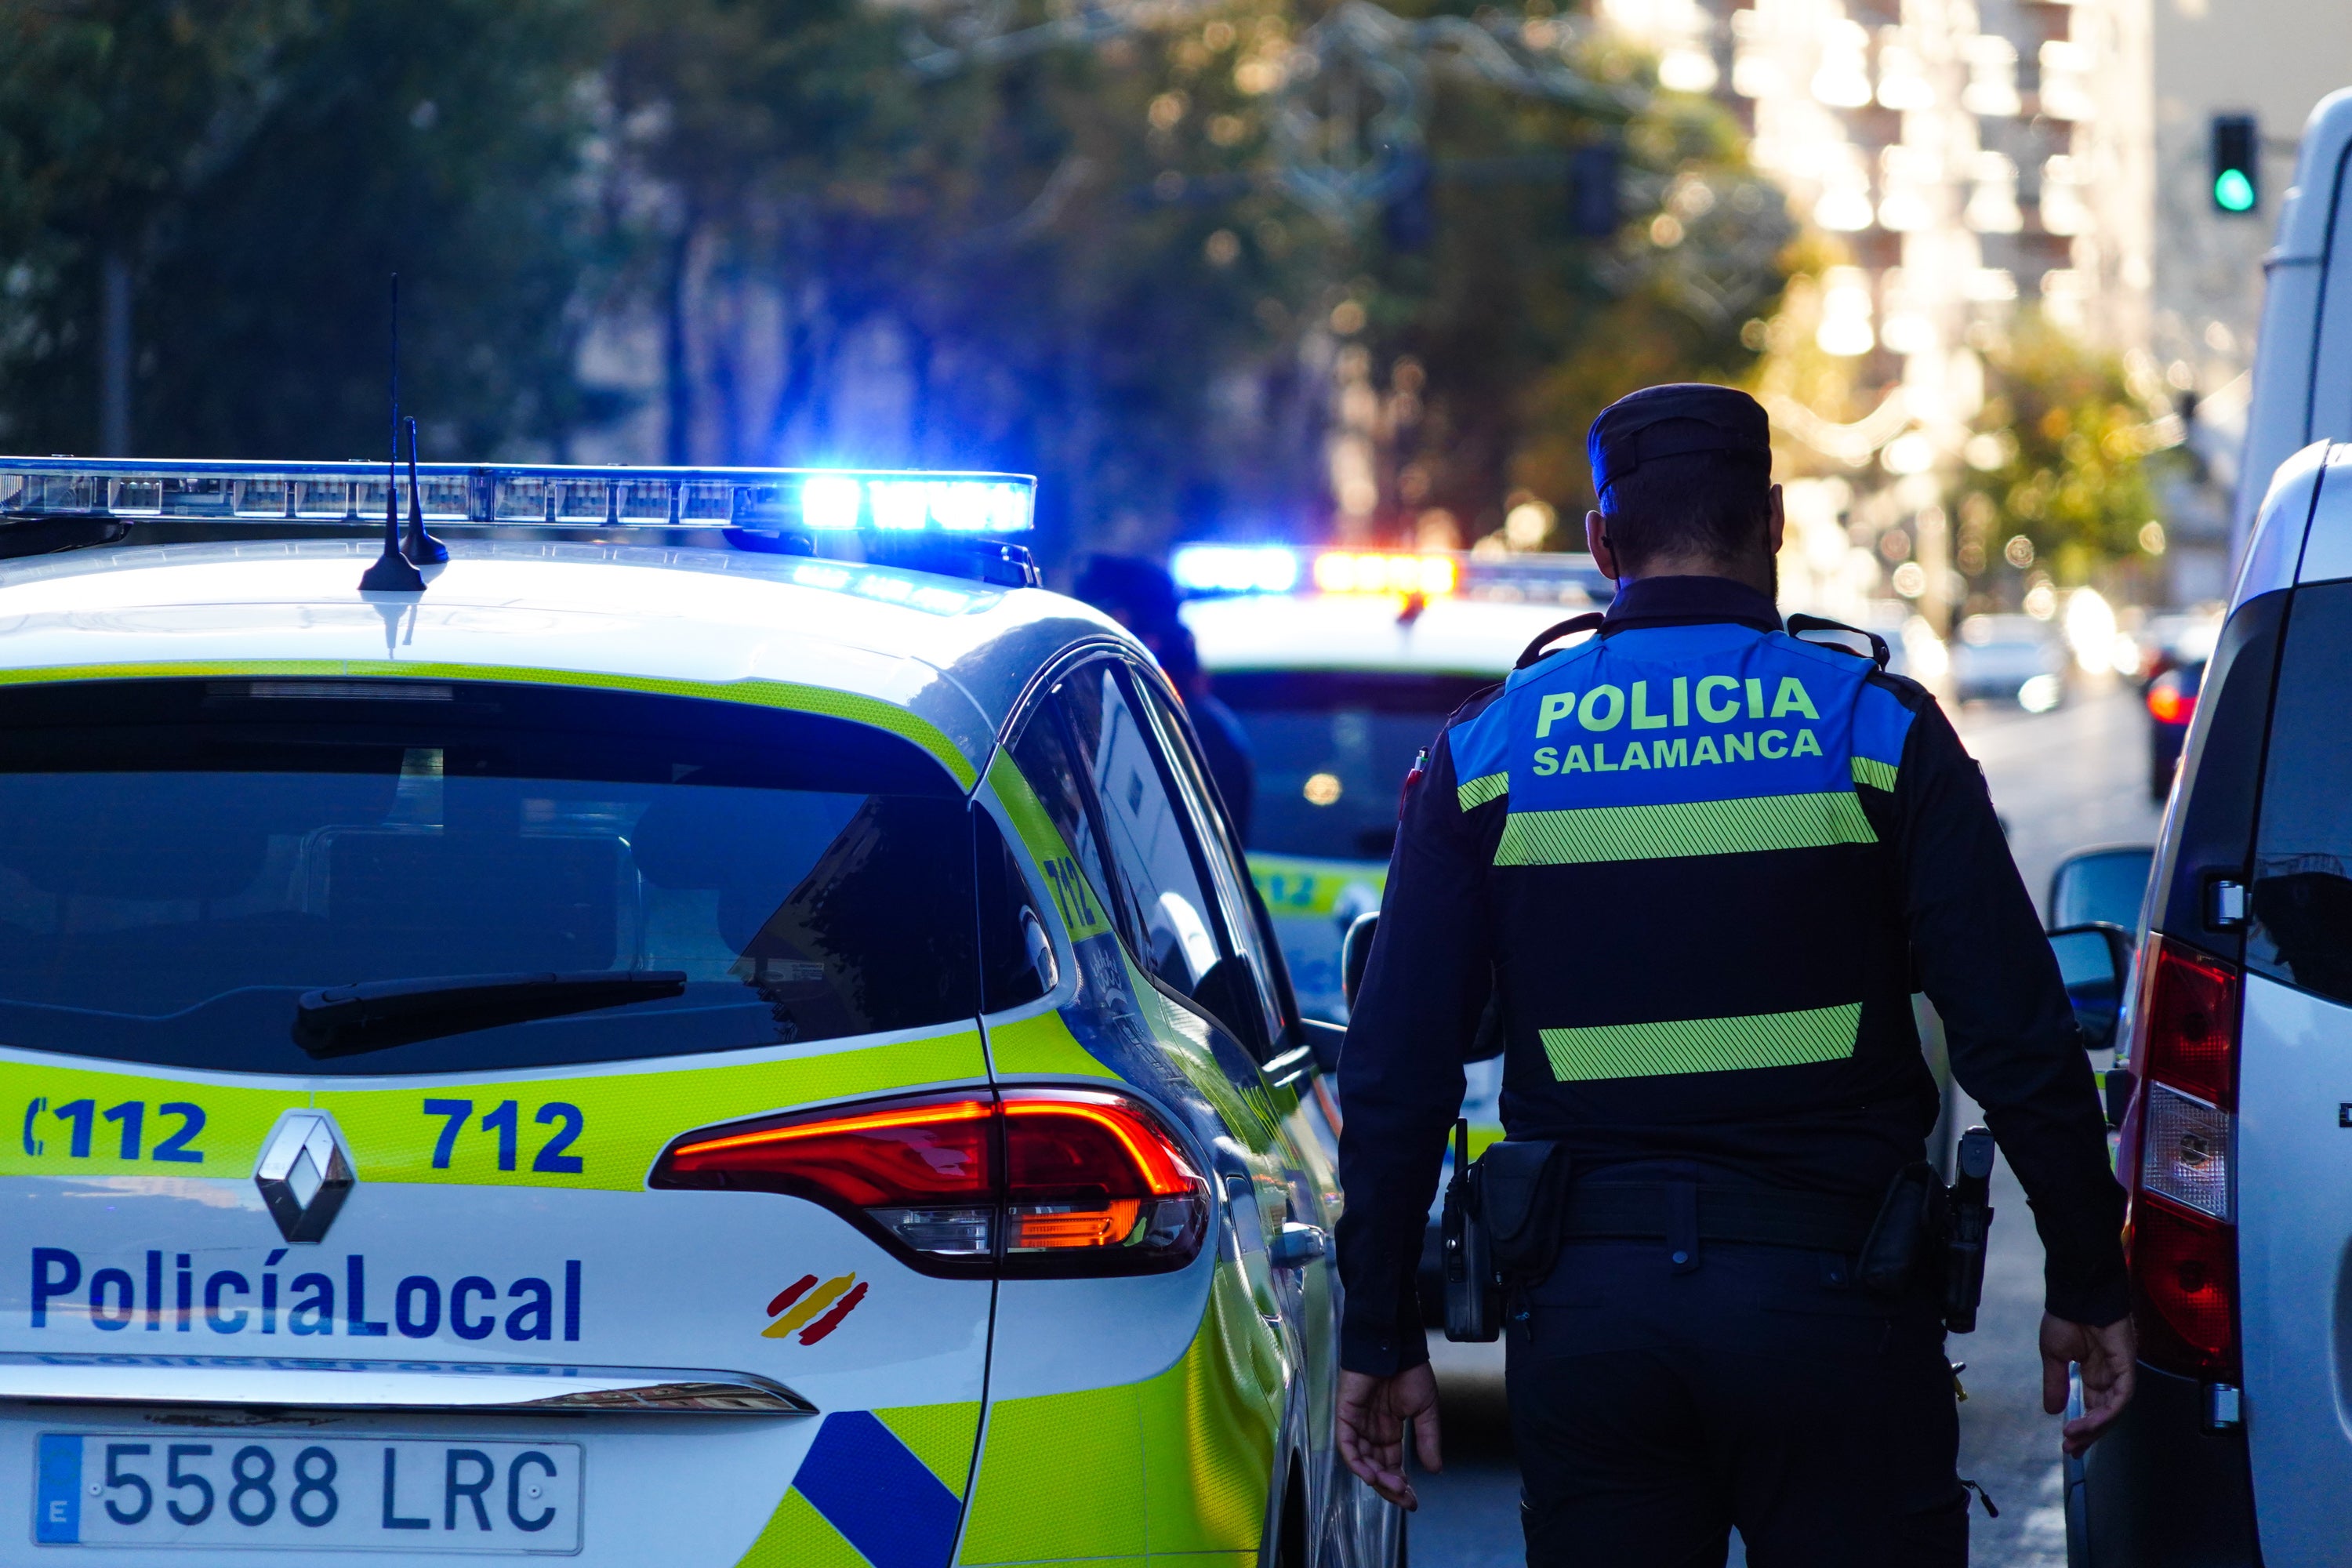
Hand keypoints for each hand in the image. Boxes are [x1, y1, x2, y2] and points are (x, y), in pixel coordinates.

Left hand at [1337, 1363, 1441, 1509]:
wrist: (1396, 1345)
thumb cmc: (1409, 1370)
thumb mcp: (1425, 1410)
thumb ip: (1427, 1439)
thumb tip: (1435, 1469)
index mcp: (1390, 1431)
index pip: (1392, 1465)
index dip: (1400, 1485)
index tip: (1412, 1502)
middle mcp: (1372, 1431)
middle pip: (1376, 1468)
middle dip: (1389, 1486)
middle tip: (1404, 1499)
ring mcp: (1357, 1423)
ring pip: (1362, 1460)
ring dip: (1376, 1477)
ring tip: (1392, 1486)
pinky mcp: (1345, 1414)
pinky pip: (1347, 1444)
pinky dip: (1356, 1461)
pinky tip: (1370, 1474)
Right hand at [2041, 1310, 2137, 1456]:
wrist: (2076, 1295)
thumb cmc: (2065, 1318)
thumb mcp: (2053, 1356)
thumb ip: (2056, 1383)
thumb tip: (2051, 1410)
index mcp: (2094, 1372)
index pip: (2093, 1407)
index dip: (2083, 1427)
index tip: (2067, 1443)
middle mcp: (2110, 1376)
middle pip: (2105, 1414)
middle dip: (2089, 1434)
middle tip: (2071, 1449)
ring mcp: (2120, 1371)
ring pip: (2115, 1409)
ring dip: (2096, 1426)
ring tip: (2076, 1436)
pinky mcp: (2127, 1366)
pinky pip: (2122, 1395)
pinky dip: (2108, 1412)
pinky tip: (2091, 1421)